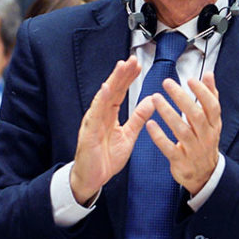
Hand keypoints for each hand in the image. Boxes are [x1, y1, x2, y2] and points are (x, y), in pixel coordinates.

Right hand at [70, 58, 149, 204]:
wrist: (92, 179)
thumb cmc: (106, 158)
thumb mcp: (128, 136)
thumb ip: (138, 118)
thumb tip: (150, 101)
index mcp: (109, 115)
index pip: (120, 92)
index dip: (128, 78)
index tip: (137, 65)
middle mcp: (100, 115)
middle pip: (112, 90)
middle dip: (122, 74)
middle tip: (132, 59)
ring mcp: (93, 122)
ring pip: (103, 98)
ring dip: (113, 81)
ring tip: (121, 67)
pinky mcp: (88, 133)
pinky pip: (95, 115)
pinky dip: (100, 101)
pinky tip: (105, 89)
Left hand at [146, 72, 221, 194]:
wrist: (204, 175)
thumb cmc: (205, 142)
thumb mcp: (212, 121)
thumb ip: (210, 97)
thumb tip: (209, 74)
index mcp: (214, 125)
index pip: (212, 107)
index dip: (202, 93)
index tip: (190, 80)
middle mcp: (206, 137)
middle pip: (196, 116)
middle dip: (181, 98)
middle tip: (167, 83)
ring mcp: (194, 150)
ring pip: (182, 130)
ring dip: (168, 113)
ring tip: (156, 98)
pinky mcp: (181, 161)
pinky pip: (169, 148)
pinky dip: (159, 136)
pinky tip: (150, 124)